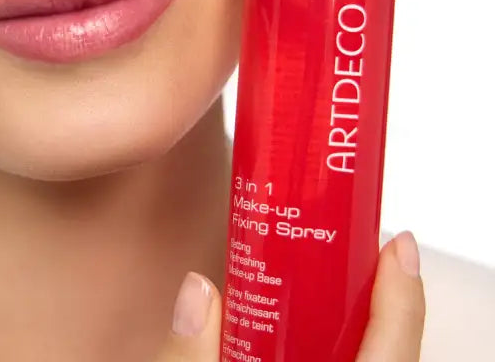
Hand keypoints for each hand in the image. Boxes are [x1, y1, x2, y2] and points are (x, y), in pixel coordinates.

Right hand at [154, 230, 425, 360]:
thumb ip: (189, 357)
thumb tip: (195, 290)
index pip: (393, 348)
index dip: (403, 293)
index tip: (399, 242)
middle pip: (382, 346)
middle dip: (369, 292)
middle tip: (348, 243)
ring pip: (358, 360)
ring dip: (343, 321)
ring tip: (316, 278)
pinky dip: (323, 344)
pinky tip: (289, 331)